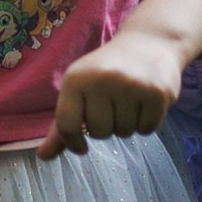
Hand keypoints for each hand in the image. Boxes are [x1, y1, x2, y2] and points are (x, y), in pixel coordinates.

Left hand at [40, 26, 185, 159]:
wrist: (148, 44)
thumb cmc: (105, 72)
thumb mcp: (78, 90)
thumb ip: (62, 125)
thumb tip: (43, 157)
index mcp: (76, 79)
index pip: (67, 125)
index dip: (73, 142)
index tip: (81, 145)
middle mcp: (102, 80)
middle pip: (99, 133)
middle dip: (106, 127)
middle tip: (112, 107)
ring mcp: (132, 85)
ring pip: (124, 133)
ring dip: (126, 125)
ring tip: (129, 102)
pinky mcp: (157, 93)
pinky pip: (147, 129)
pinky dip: (146, 124)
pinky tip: (145, 103)